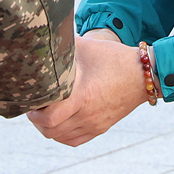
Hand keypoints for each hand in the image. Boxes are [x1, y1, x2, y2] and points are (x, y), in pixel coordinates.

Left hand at [28, 33, 149, 146]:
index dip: (34, 112)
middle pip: (50, 131)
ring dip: (47, 128)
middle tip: (34, 106)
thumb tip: (40, 34)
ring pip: (60, 137)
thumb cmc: (113, 58)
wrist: (143, 74)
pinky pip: (74, 140)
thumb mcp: (85, 47)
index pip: (49, 118)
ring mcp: (94, 123)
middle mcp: (88, 114)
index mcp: (82, 96)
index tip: (30, 100)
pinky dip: (61, 135)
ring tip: (44, 112)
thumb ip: (62, 43)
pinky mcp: (100, 127)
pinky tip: (58, 122)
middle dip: (37, 120)